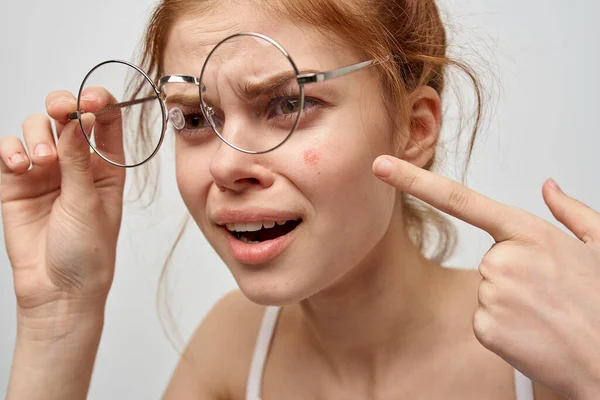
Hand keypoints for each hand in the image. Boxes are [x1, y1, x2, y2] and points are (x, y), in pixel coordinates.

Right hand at [0, 89, 125, 336]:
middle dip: (62, 105)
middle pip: (67, 114)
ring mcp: (46, 170)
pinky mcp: (16, 182)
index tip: (89, 99)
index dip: (98, 101)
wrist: (58, 288)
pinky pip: (9, 150)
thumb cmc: (87, 251)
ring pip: (37, 127)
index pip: (105, 120)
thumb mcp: (88, 203)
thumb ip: (78, 161)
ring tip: (43, 160)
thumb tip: (76, 119)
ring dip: (38, 134)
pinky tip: (20, 165)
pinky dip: (11, 150)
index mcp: (107, 165)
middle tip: (60, 111)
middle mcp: (76, 162)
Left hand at [373, 156, 599, 398]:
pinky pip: (484, 320)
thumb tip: (549, 187)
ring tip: (547, 315)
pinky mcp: (484, 326)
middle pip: (489, 262)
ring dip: (512, 304)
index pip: (459, 199)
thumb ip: (571, 212)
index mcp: (528, 233)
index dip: (414, 181)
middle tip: (550, 296)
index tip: (381, 166)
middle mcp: (503, 259)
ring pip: (487, 292)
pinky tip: (534, 334)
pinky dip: (505, 329)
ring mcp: (492, 293)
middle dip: (514, 277)